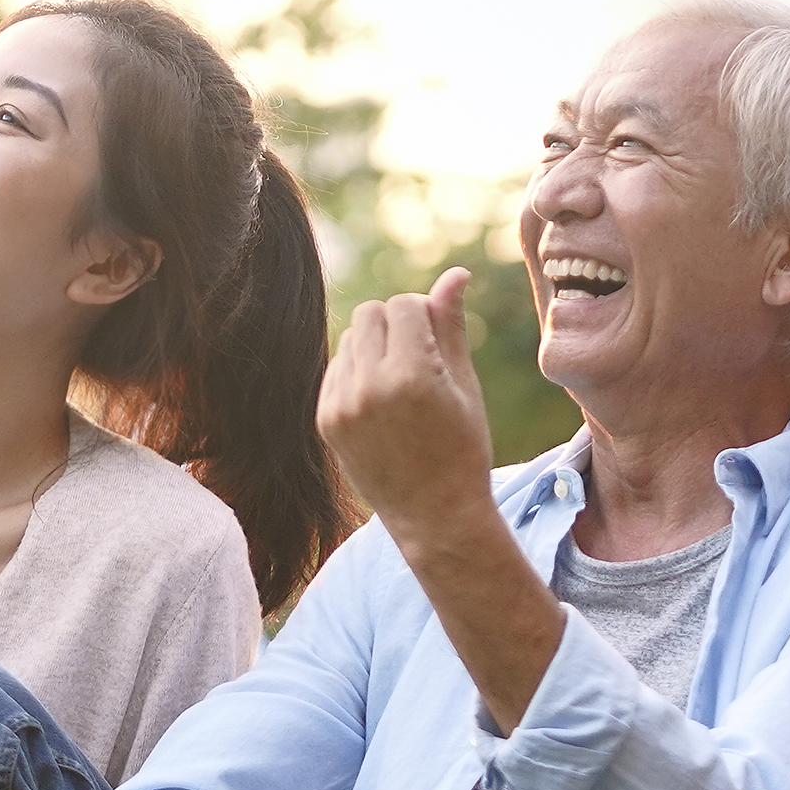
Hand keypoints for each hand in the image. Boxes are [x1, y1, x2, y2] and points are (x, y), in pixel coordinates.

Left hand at [319, 266, 499, 546]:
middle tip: (421, 359)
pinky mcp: (325, 420)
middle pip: (370, 313)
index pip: (403, 304)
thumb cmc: (463, 449)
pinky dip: (357, 373)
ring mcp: (340, 406)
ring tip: (402, 386)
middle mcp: (369, 387)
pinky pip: (337, 369)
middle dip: (396, 324)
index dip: (424, 316)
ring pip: (350, 339)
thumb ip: (450, 325)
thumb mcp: (464, 385)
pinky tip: (383, 405)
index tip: (439, 344)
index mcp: (411, 375)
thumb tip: (455, 273)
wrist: (435, 517)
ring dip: (375, 347)